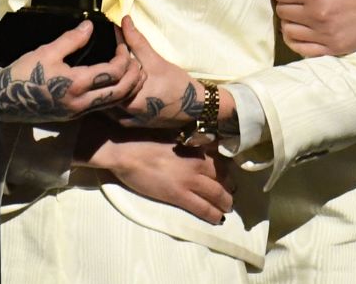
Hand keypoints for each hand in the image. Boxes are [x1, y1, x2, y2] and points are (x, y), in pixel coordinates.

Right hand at [0, 21, 142, 123]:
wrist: (4, 100)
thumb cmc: (24, 74)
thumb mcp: (46, 52)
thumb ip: (71, 39)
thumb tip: (90, 26)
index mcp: (76, 85)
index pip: (113, 72)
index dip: (123, 57)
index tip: (122, 44)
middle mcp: (81, 102)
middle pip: (121, 93)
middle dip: (133, 76)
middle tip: (135, 60)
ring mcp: (78, 112)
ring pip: (113, 103)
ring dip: (127, 87)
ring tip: (130, 71)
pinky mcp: (74, 115)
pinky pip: (102, 107)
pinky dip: (114, 95)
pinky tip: (112, 82)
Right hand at [77, 120, 234, 224]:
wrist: (126, 151)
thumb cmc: (143, 140)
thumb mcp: (171, 136)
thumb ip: (187, 143)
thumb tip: (197, 145)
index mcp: (194, 148)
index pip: (219, 162)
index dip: (226, 173)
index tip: (228, 179)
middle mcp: (197, 164)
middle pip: (223, 179)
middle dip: (229, 190)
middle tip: (229, 197)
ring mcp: (189, 180)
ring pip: (217, 195)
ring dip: (225, 204)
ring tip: (226, 210)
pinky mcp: (179, 195)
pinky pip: (203, 208)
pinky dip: (213, 215)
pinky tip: (218, 219)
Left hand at [111, 17, 234, 134]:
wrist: (196, 107)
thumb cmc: (177, 83)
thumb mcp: (155, 61)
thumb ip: (136, 41)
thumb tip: (124, 20)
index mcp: (128, 100)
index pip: (107, 80)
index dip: (110, 63)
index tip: (118, 50)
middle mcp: (125, 115)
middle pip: (106, 92)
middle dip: (109, 75)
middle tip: (114, 60)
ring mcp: (128, 122)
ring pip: (109, 102)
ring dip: (111, 87)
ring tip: (117, 72)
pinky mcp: (133, 125)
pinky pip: (117, 112)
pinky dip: (116, 99)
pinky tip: (122, 87)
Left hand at [273, 0, 355, 56]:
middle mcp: (318, 14)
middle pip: (282, 11)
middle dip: (287, 2)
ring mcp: (327, 34)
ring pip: (288, 31)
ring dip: (291, 20)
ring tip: (304, 12)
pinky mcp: (335, 48)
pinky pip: (301, 49)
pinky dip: (297, 39)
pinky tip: (305, 29)